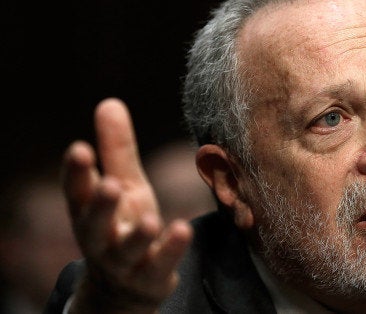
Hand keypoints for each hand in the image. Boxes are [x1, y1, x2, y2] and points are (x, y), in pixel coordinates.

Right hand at [62, 98, 192, 312]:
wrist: (128, 285)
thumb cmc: (124, 224)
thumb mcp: (124, 186)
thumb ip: (116, 150)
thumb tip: (109, 102)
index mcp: (90, 212)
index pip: (77, 193)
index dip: (76, 173)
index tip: (79, 149)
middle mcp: (101, 239)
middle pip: (93, 225)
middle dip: (100, 206)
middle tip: (109, 185)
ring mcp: (125, 263)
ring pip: (126, 251)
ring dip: (137, 236)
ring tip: (151, 218)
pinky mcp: (150, 278)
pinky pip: (159, 267)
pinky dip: (170, 251)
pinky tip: (183, 230)